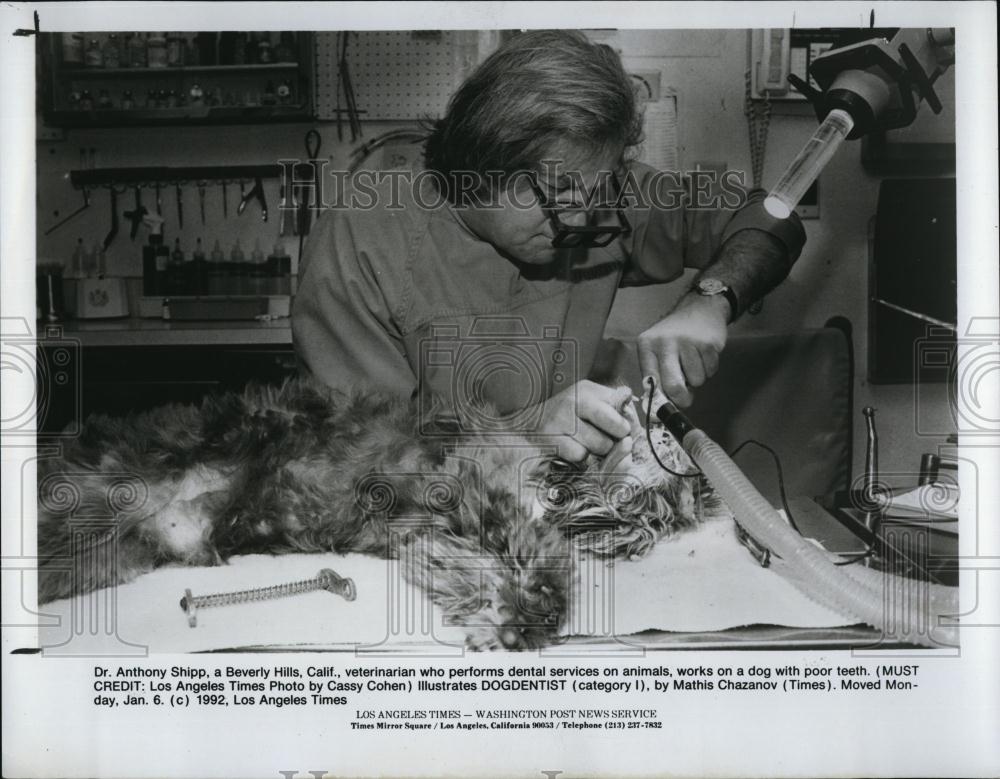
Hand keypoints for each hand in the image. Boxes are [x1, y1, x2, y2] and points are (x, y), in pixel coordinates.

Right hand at [535, 381, 632, 462]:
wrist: (529, 426)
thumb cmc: (568, 417)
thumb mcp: (591, 402)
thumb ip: (615, 404)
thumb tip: (630, 402)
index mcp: (587, 390)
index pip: (620, 408)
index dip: (623, 426)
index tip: (619, 431)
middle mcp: (574, 400)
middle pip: (615, 427)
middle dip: (613, 439)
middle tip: (603, 441)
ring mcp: (560, 418)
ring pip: (599, 444)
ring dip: (596, 450)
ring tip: (584, 444)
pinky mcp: (550, 438)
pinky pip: (580, 455)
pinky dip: (579, 457)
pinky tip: (571, 449)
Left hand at [637, 292, 729, 407]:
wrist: (700, 309)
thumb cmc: (675, 338)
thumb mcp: (658, 351)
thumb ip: (657, 376)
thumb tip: (661, 408)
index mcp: (647, 345)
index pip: (650, 381)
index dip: (658, 401)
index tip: (663, 410)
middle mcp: (664, 342)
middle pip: (673, 386)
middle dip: (682, 399)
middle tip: (685, 399)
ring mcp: (687, 342)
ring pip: (696, 381)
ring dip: (697, 379)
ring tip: (693, 363)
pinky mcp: (708, 344)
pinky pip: (710, 371)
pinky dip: (709, 370)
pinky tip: (704, 356)